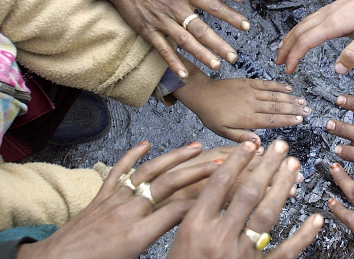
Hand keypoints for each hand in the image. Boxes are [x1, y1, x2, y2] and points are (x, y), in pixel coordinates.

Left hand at [17, 141, 217, 258]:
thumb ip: (156, 243)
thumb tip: (182, 235)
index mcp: (137, 236)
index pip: (177, 212)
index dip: (201, 202)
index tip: (219, 195)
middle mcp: (128, 213)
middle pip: (168, 185)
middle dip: (197, 171)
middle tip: (219, 162)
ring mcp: (114, 200)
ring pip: (148, 171)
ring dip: (174, 157)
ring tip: (195, 146)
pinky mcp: (101, 196)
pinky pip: (118, 170)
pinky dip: (132, 154)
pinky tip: (146, 143)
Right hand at [47, 0, 250, 77]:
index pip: (213, 6)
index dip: (231, 16)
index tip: (247, 26)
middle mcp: (176, 8)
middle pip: (202, 29)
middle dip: (220, 44)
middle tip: (235, 56)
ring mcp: (161, 20)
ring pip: (185, 41)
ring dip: (202, 55)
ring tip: (217, 65)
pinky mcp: (147, 30)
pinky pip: (162, 49)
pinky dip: (173, 62)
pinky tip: (185, 73)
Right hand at [167, 140, 323, 257]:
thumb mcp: (176, 238)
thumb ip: (190, 210)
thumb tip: (213, 179)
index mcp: (195, 227)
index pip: (220, 183)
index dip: (237, 160)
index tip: (251, 144)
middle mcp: (219, 238)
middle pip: (248, 192)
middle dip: (267, 166)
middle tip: (281, 147)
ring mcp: (241, 255)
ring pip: (267, 214)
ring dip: (283, 186)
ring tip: (293, 166)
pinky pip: (285, 251)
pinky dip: (303, 235)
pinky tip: (315, 218)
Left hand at [173, 71, 311, 143]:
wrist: (202, 94)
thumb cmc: (211, 116)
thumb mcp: (223, 132)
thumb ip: (242, 138)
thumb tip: (259, 145)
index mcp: (246, 118)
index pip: (271, 120)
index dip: (287, 120)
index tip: (299, 120)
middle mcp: (251, 104)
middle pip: (277, 107)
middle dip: (294, 109)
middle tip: (308, 111)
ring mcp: (250, 91)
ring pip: (274, 95)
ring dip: (290, 98)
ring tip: (302, 101)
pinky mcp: (248, 82)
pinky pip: (266, 84)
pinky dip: (278, 86)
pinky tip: (288, 89)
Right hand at [276, 0, 353, 73]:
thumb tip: (338, 70)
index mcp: (334, 23)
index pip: (306, 41)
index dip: (294, 56)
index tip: (288, 69)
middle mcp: (328, 14)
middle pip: (299, 31)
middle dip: (286, 47)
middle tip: (278, 62)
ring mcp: (331, 9)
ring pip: (303, 23)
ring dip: (291, 37)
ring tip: (283, 49)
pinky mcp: (336, 7)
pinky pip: (311, 19)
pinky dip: (301, 28)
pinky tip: (303, 33)